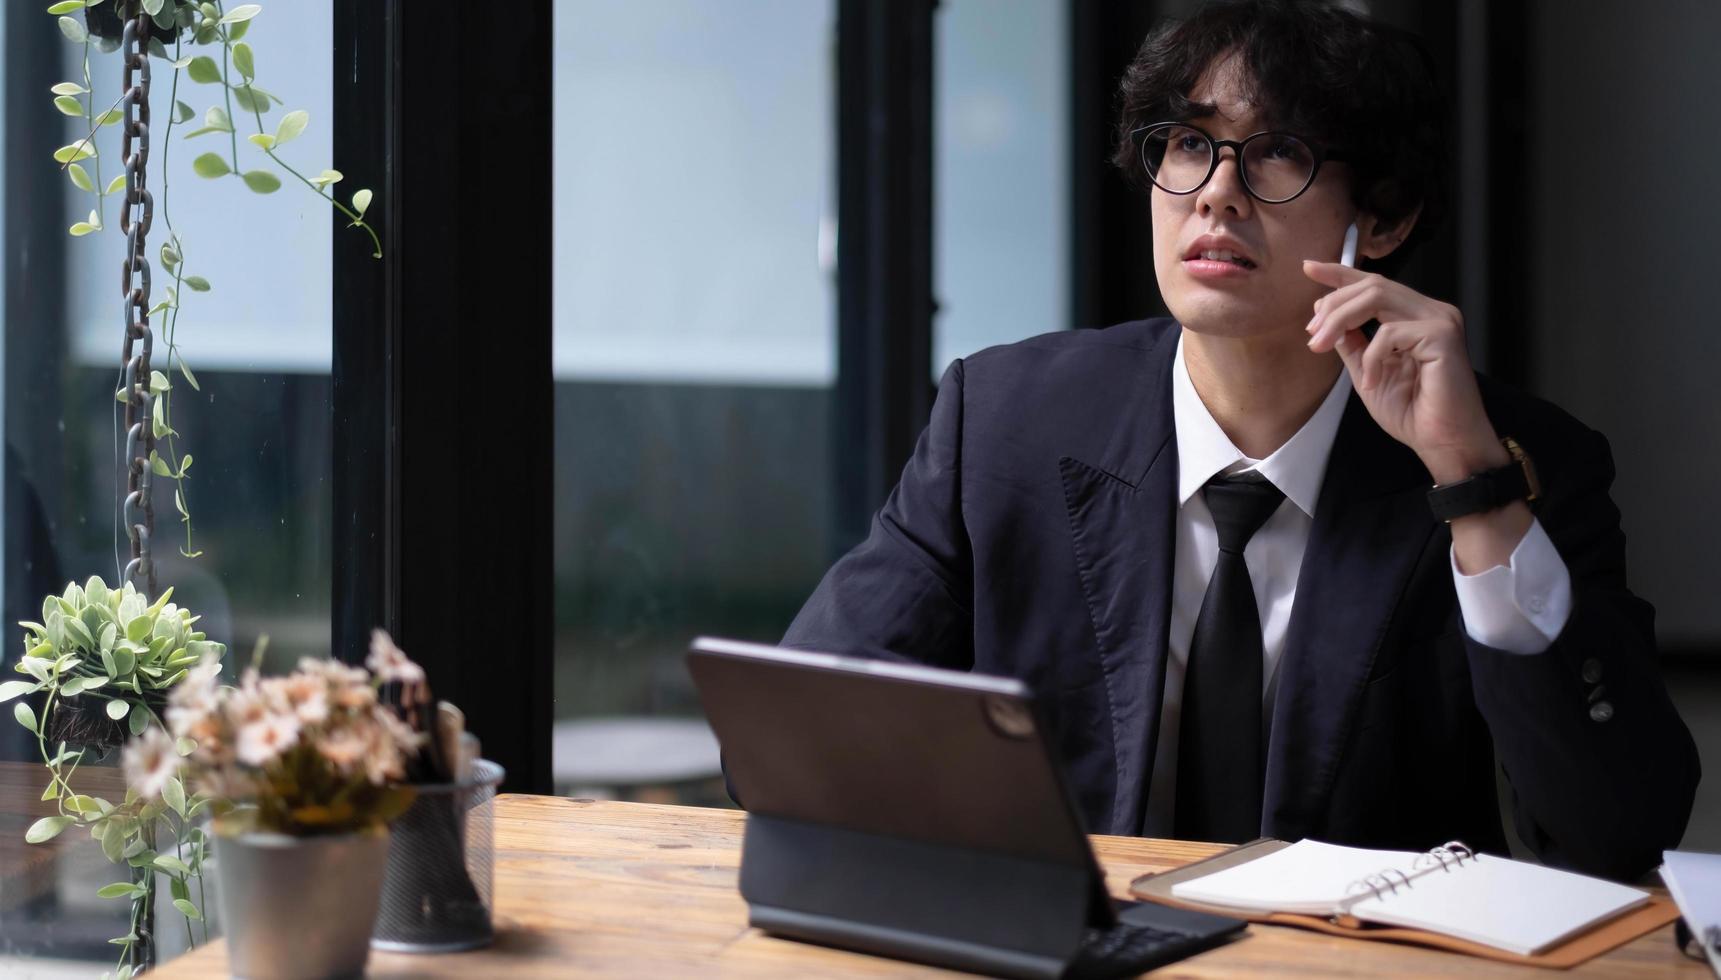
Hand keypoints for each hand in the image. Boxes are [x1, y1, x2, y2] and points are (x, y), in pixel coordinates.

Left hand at [1301, 260, 1506, 483]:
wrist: (1442, 442)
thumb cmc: (1413, 413)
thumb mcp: (1368, 372)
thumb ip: (1352, 343)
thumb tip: (1326, 319)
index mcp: (1415, 317)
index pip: (1374, 284)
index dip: (1341, 273)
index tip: (1309, 268)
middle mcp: (1430, 311)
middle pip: (1372, 285)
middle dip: (1332, 305)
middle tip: (1312, 335)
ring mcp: (1440, 320)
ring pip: (1377, 296)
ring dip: (1340, 319)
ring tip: (1322, 346)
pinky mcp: (1443, 335)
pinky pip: (1389, 332)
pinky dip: (1371, 356)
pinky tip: (1372, 381)